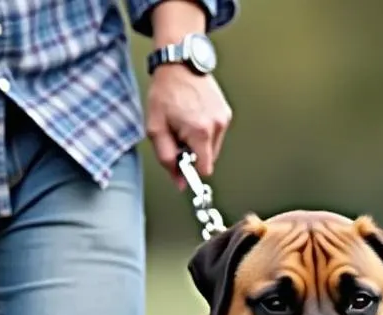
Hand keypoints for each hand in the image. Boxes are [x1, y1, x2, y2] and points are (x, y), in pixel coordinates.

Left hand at [146, 65, 231, 189]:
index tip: (183, 163)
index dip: (192, 170)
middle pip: (209, 160)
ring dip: (199, 143)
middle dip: (194, 154)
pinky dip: (205, 131)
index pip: (205, 170)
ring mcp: (223, 118)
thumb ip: (167, 159)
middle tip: (179, 136)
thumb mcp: (156, 129)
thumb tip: (179, 182)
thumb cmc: (165, 92)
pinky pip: (216, 134)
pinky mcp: (226, 112)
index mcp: (200, 132)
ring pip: (213, 148)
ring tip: (186, 123)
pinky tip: (194, 116)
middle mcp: (216, 126)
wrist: (179, 64)